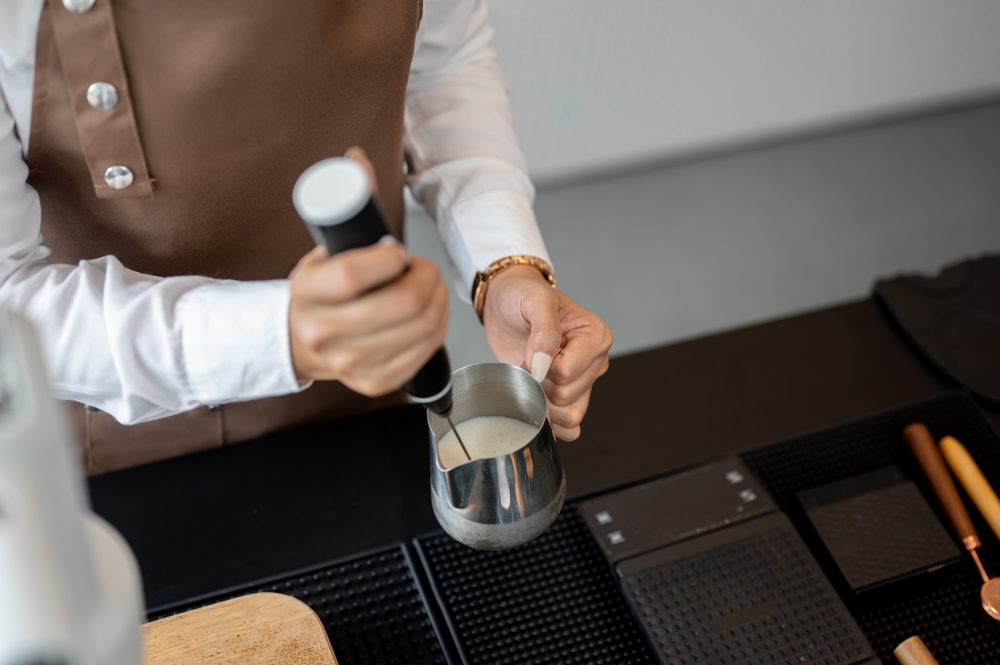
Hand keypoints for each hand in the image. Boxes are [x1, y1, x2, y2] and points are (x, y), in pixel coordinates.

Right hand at [288, 238, 448, 395]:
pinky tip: (430, 313)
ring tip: (429, 288)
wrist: (303, 343)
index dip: (388, 258)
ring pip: (424, 325)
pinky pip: (427, 348)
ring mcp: (351, 362)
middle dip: (427, 276)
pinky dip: (438, 325)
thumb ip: (353, 249)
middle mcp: (324, 333)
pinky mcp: (376, 381)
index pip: (352, 273)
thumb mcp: (321, 262)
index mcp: (308, 294)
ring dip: (438, 299)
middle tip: (425, 269)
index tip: (398, 253)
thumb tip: (393, 249)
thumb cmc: (320, 299)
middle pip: (404, 302)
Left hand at [482, 265, 611, 439]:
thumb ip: (544, 331)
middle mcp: (595, 361)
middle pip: (567, 397)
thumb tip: (543, 364)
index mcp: (596, 336)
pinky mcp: (568, 396)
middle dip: (540, 384)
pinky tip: (535, 398)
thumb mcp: (534, 301)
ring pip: (570, 415)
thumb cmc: (523, 296)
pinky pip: (568, 426)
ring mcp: (583, 381)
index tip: (532, 349)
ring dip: (543, 402)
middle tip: (529, 361)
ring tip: (532, 376)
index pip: (567, 372)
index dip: (541, 367)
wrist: (506, 305)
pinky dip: (549, 419)